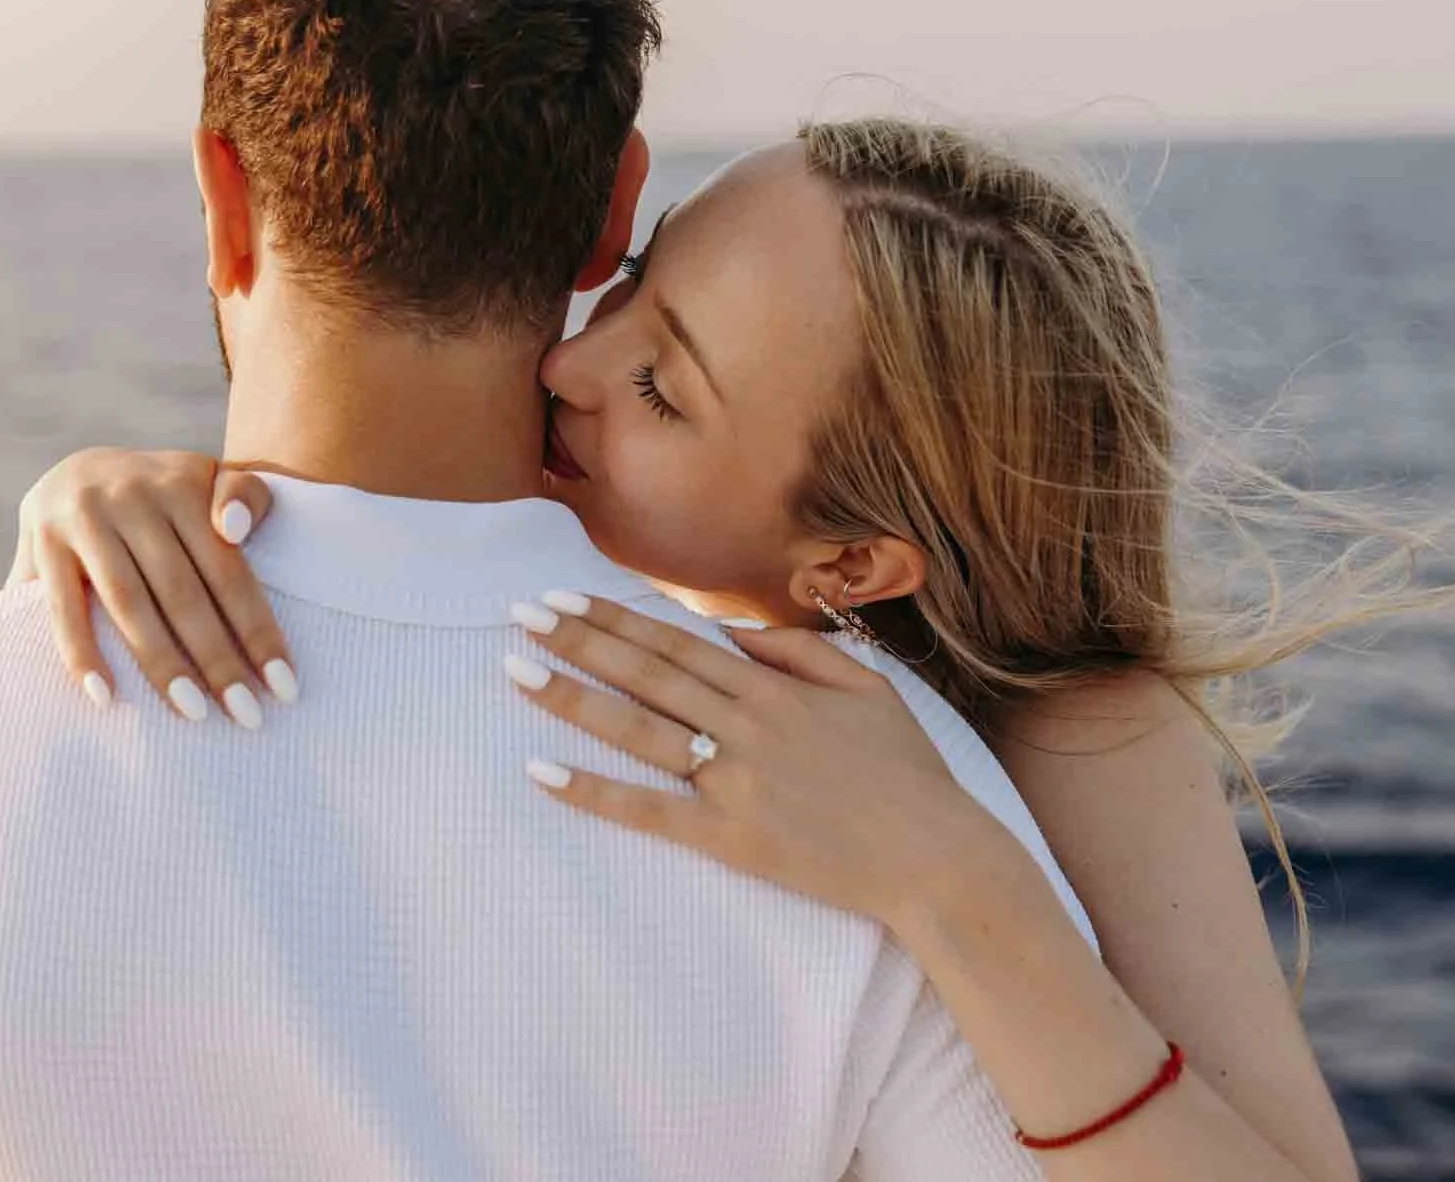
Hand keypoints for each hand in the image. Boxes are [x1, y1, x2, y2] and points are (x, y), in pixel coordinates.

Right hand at [6, 447, 293, 726]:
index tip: (284, 688)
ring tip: (193, 712)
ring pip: (129, 602)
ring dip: (161, 663)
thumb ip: (244, 494)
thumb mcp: (210, 477)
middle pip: (182, 592)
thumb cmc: (165, 492)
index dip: (257, 631)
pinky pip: (63, 607)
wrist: (80, 465)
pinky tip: (105, 697)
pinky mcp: (43, 540)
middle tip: (247, 716)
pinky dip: (82, 653)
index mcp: (182, 484)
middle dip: (218, 659)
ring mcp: (84, 517)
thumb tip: (234, 530)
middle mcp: (132, 495)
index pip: (227, 570)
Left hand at [505, 592, 1006, 929]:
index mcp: (774, 688)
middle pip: (645, 674)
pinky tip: (541, 773)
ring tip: (515, 671)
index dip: (615, 616)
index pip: (676, 641)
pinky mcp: (729, 837)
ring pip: (636, 729)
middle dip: (577, 640)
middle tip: (519, 615)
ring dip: (570, 697)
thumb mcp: (867, 689)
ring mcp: (734, 780)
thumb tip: (732, 632)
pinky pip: (647, 810)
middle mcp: (745, 724)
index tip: (564, 596)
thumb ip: (798, 652)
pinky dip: (591, 791)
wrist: (938, 858)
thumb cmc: (908, 774)